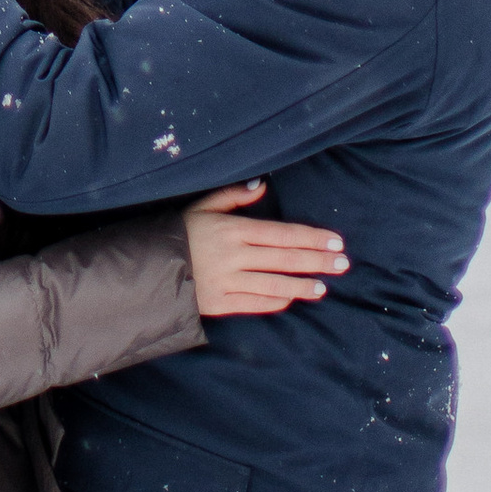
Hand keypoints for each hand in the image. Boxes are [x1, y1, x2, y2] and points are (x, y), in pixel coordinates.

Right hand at [182, 181, 349, 319]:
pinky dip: (278, 301)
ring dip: (303, 286)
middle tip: (343, 264)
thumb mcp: (202, 206)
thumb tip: (262, 187)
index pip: (282, 234)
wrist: (147, 267)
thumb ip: (233, 196)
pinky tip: (293, 297)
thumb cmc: (178, 231)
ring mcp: (228, 283)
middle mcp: (234, 257)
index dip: (312, 238)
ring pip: (275, 285)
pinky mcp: (222, 304)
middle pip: (285, 259)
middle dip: (318, 262)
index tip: (335, 242)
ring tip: (324, 286)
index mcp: (232, 229)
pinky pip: (257, 303)